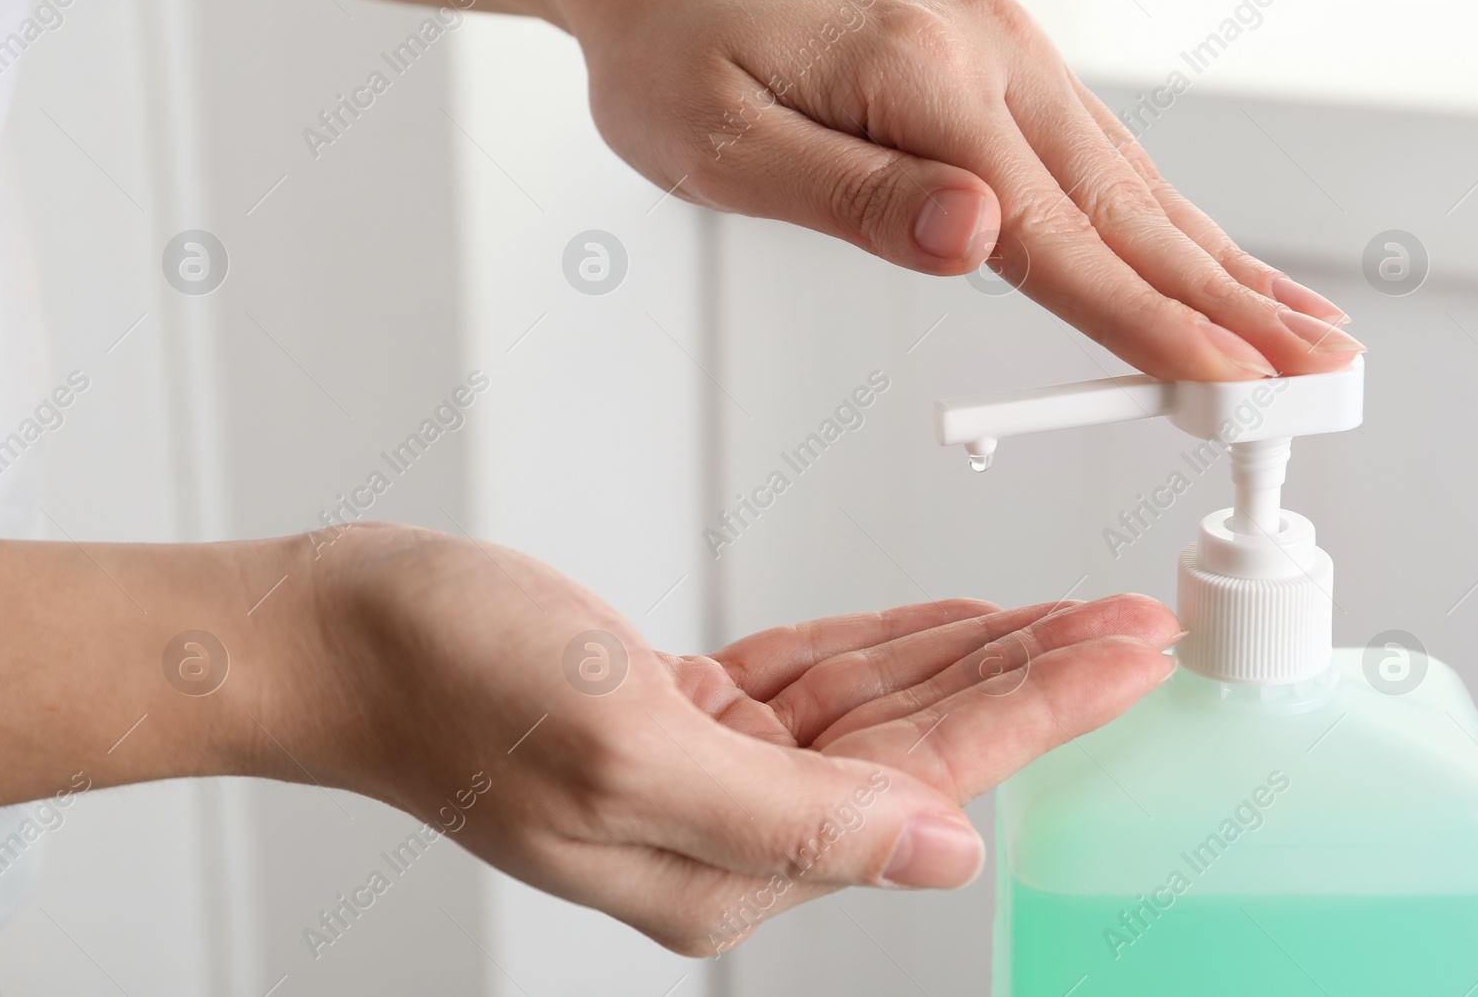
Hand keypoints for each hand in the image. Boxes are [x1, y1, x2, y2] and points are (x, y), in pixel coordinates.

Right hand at [295, 524, 1177, 954]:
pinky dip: (890, 645)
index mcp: (726, 866)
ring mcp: (710, 773)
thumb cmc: (452, 683)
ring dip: (976, 654)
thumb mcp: (625, 748)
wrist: (345, 630)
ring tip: (1070, 611)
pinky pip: (819, 683)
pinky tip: (950, 622)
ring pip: (882, 710)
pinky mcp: (686, 715)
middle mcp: (731, 833)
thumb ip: (796, 822)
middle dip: (1036, 678)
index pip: (928, 783)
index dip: (1040, 708)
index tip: (1126, 655)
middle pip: (925, 748)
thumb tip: (945, 860)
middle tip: (1132, 622)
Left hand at [526, 0, 1364, 380]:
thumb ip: (856, 196)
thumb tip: (978, 240)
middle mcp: (992, 57)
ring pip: (1134, 179)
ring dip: (1220, 260)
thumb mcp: (728, 142)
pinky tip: (1201, 251)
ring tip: (1301, 321)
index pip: (1060, 236)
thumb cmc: (671, 53)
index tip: (1229, 381)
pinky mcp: (996, 61)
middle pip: (1131, 207)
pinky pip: (1100, 155)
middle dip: (1229, 301)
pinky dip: (1165, 217)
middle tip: (1319, 368)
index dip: (1148, 322)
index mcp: (928, 82)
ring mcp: (1005, 53)